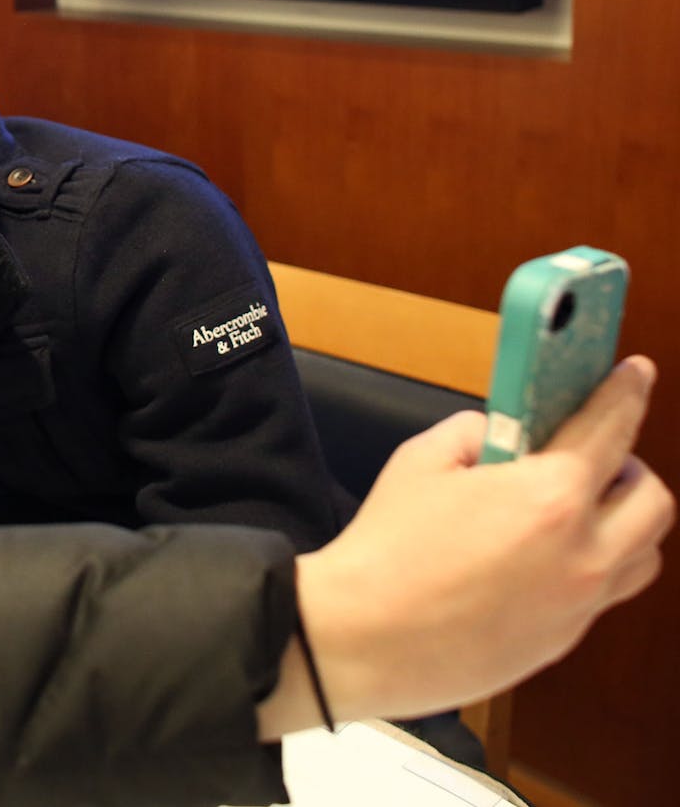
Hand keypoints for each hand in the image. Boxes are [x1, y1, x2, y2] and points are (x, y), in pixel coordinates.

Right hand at [291, 355, 671, 726]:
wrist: (364, 637)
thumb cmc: (387, 550)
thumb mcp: (421, 461)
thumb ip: (473, 433)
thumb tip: (499, 435)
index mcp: (551, 498)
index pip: (612, 428)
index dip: (626, 392)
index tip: (635, 375)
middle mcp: (582, 554)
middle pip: (652, 500)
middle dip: (629, 469)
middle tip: (591, 460)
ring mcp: (578, 604)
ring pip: (643, 555)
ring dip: (622, 525)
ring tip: (577, 515)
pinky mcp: (561, 640)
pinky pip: (601, 594)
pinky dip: (589, 567)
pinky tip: (542, 560)